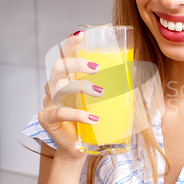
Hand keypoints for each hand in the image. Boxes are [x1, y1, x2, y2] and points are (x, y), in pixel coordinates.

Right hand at [38, 31, 102, 159]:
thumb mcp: (102, 101)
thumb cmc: (90, 121)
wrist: (77, 148)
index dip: (70, 44)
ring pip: (59, 87)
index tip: (81, 35)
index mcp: (67, 79)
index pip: (65, 55)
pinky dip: (78, 114)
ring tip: (100, 93)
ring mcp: (49, 102)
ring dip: (81, 87)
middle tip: (97, 68)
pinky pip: (60, 112)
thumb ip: (112, 87)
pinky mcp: (46, 118)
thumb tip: (137, 75)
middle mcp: (55, 87)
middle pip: (59, 67)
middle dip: (77, 64)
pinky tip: (92, 118)